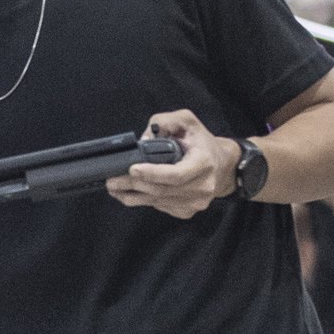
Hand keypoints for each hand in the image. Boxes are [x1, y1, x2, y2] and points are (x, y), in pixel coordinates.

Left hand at [105, 113, 239, 220]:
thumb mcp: (187, 121)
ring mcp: (196, 203)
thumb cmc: (201, 142)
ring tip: (114, 187)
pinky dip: (143, 201)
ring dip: (132, 196)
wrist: (221, 165)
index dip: (153, 174)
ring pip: (158, 201)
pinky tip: (130, 193)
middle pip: (162, 190)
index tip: (132, 169)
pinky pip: (160, 207)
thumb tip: (145, 139)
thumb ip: (165, 122)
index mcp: (204, 163)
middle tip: (111, 180)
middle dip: (133, 185)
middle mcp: (203, 186)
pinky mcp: (187, 211)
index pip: (176, 174)